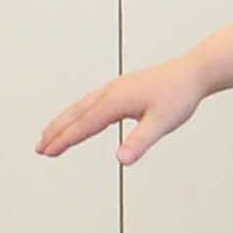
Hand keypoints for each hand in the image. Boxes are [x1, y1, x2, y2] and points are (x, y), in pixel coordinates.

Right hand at [39, 58, 207, 163]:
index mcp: (116, 100)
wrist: (193, 72)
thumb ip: (140, 142)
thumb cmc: (179, 95)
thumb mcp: (162, 123)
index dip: (65, 140)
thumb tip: (121, 160)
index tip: (48, 152)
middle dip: (56, 131)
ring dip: (64, 121)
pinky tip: (79, 120)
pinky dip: (78, 113)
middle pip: (76, 114)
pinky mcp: (121, 89)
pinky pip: (91, 102)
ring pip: (81, 107)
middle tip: (39, 148)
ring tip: (49, 135)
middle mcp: (111, 92)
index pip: (84, 125)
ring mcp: (115, 89)